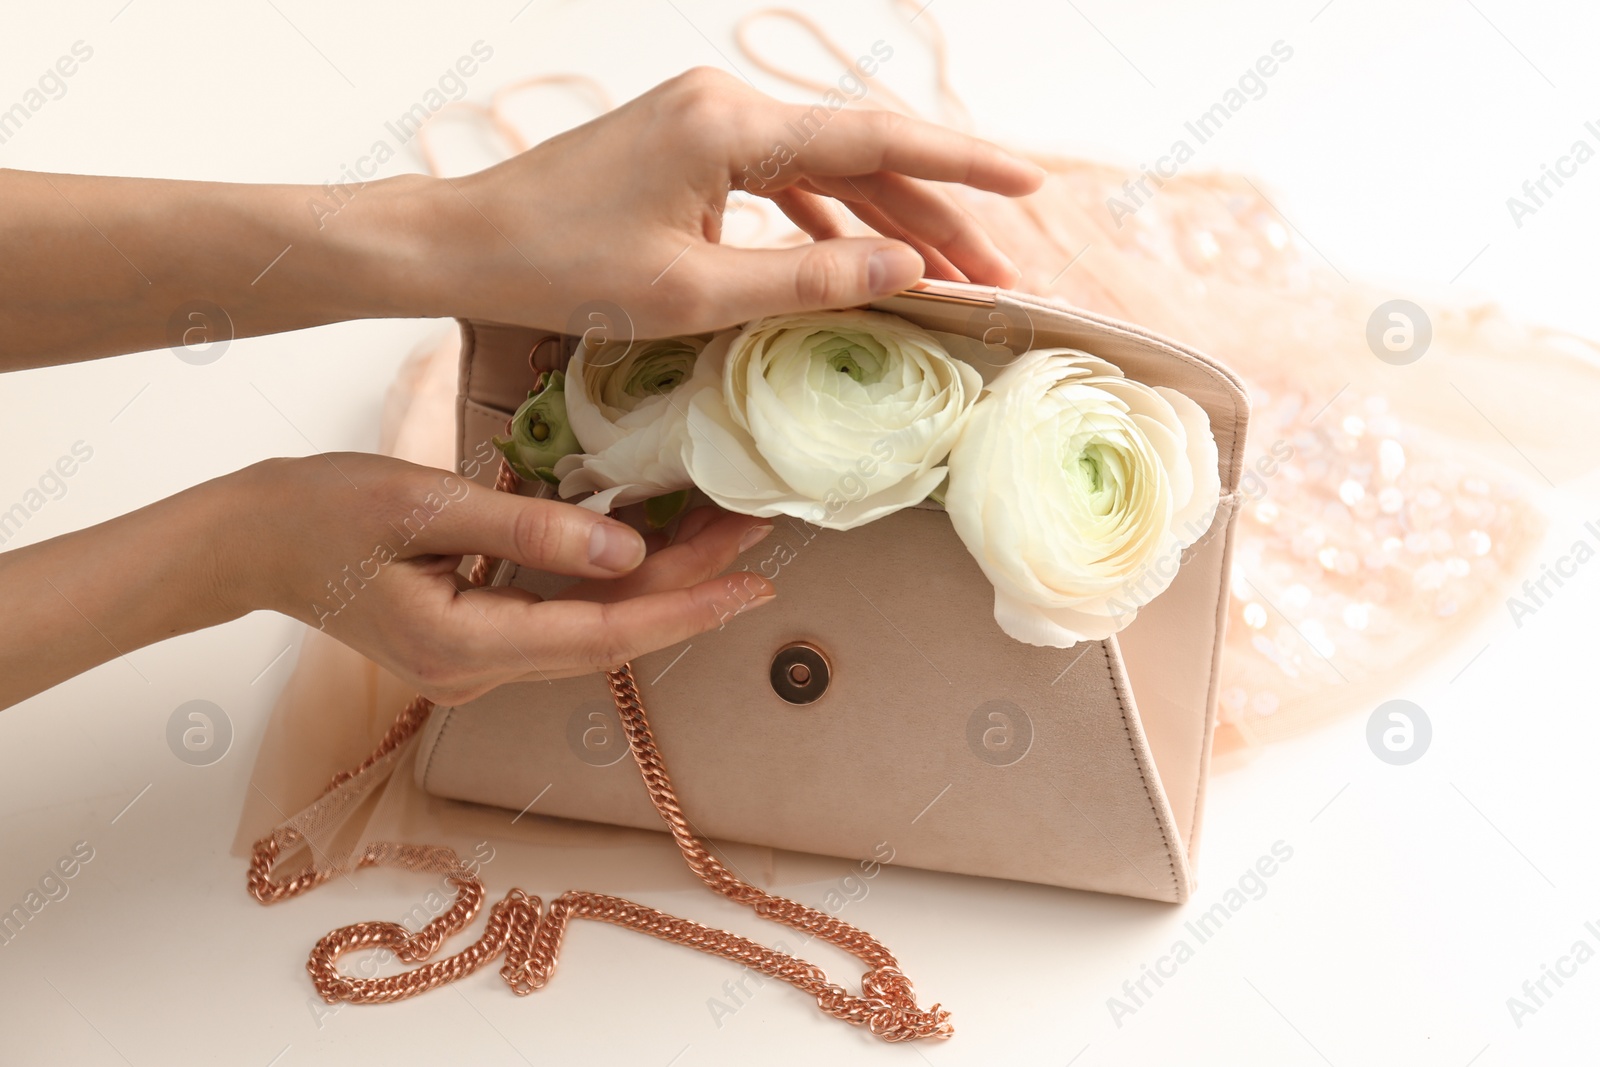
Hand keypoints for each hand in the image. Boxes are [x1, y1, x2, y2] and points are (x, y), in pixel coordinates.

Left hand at [4, 67, 1041, 365]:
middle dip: (933, 210)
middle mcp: (723, 106)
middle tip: (994, 270)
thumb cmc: (558, 270)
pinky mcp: (683, 150)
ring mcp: (702, 123)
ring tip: (943, 276)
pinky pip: (778, 181)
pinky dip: (824, 221)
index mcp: (730, 126)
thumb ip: (807, 281)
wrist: (458, 247)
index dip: (963, 166)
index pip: (875, 138)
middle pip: (860, 151)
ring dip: (883, 221)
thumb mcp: (692, 293)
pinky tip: (856, 259)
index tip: (1030, 187)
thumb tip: (907, 272)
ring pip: (823, 168)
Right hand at [236, 454, 775, 705]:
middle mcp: (476, 674)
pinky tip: (651, 545)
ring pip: (590, 629)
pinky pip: (559, 618)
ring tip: (724, 535)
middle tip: (758, 538)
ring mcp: (474, 665)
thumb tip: (626, 550)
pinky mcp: (473, 641)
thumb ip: (528, 531)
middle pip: (608, 635)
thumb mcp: (425, 505)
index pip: (603, 634)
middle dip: (689, 589)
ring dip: (658, 585)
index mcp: (463, 649)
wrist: (250, 541)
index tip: (753, 582)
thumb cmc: (321, 512)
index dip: (686, 609)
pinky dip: (610, 584)